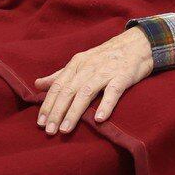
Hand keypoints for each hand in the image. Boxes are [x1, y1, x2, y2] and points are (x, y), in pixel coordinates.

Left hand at [34, 28, 153, 134]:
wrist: (136, 44)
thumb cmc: (106, 57)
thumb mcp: (81, 62)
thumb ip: (60, 75)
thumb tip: (37, 84)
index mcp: (76, 64)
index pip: (58, 85)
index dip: (48, 104)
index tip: (40, 122)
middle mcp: (88, 67)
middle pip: (68, 90)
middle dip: (57, 111)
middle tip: (49, 131)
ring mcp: (105, 71)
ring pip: (86, 92)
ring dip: (74, 112)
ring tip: (65, 129)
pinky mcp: (123, 76)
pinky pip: (113, 91)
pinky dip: (106, 105)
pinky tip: (99, 120)